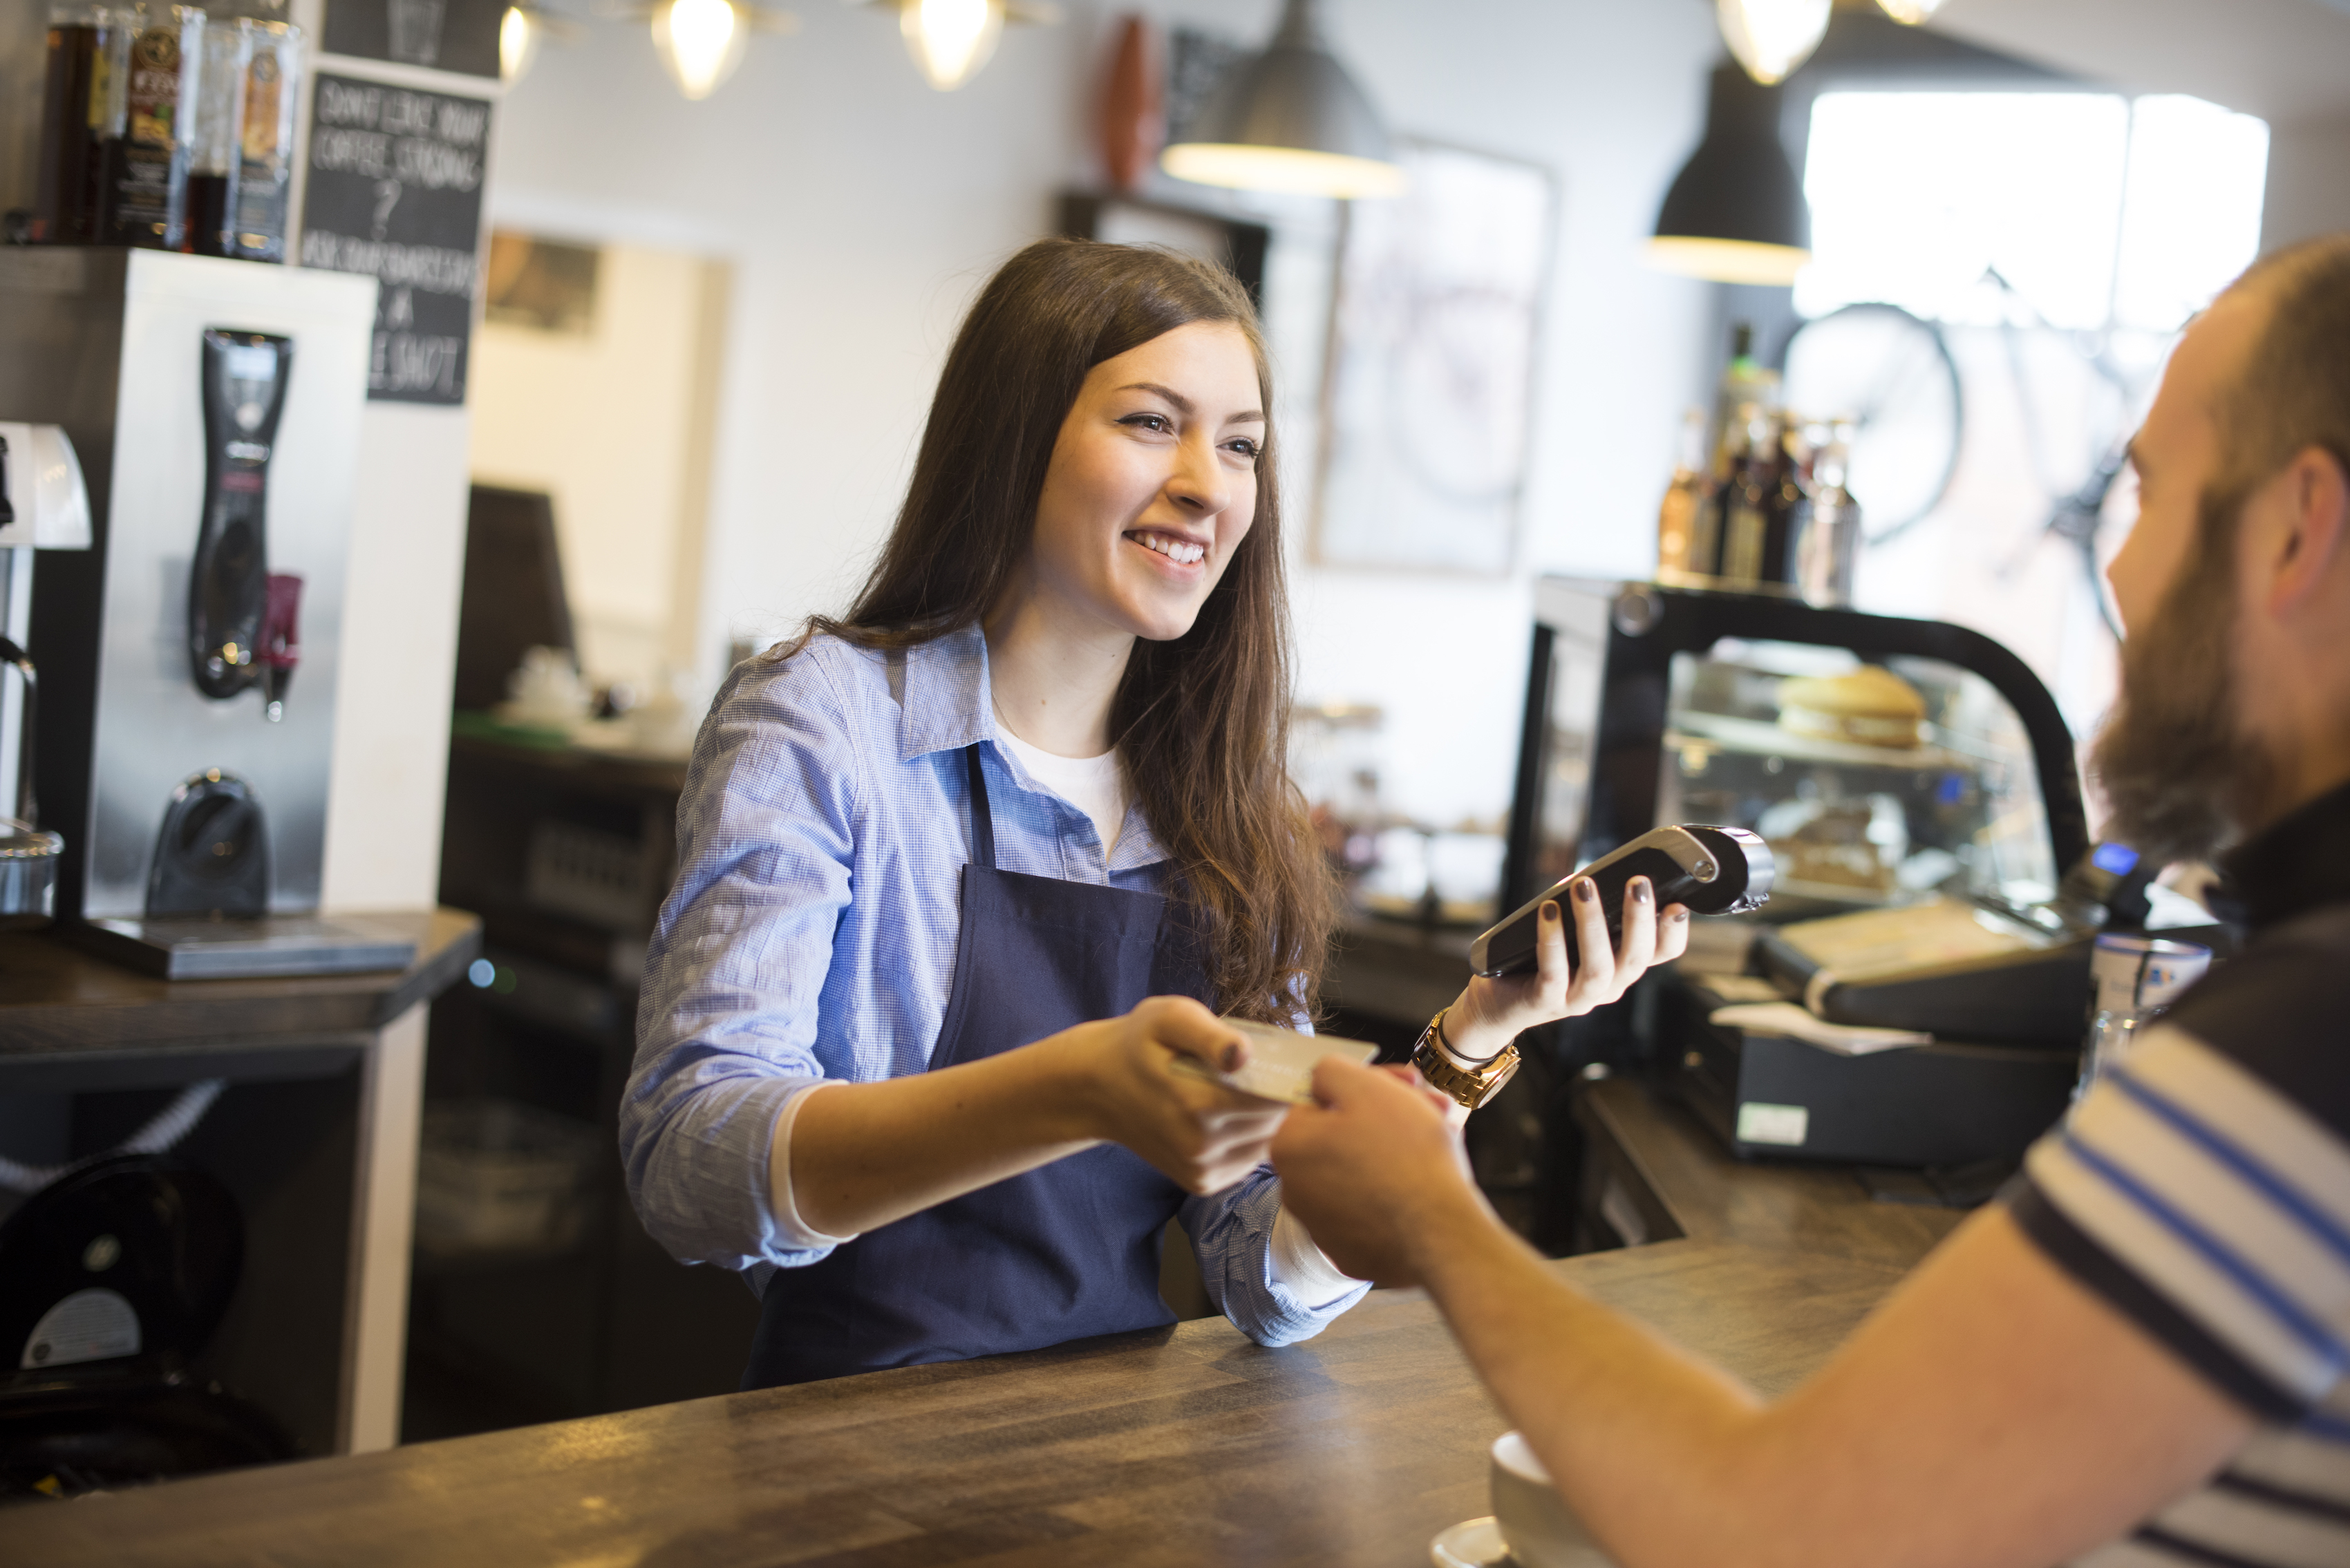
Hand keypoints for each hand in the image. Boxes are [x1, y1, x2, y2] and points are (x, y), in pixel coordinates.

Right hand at [1053, 995, 1290, 1193]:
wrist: (1098, 1088)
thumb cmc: (1139, 1044)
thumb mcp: (1170, 1018)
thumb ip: (1209, 1035)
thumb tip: (1242, 1055)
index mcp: (1199, 1103)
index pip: (1278, 1099)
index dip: (1290, 1079)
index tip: (1285, 1061)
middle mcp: (1202, 1145)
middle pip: (1277, 1124)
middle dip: (1278, 1098)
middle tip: (1261, 1073)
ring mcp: (1201, 1169)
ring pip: (1267, 1145)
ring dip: (1265, 1121)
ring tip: (1241, 1093)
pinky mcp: (1201, 1183)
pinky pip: (1248, 1161)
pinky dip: (1249, 1140)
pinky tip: (1229, 1117)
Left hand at [1271, 1058, 1486, 1287]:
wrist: (1442, 1236)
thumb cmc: (1407, 1157)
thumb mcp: (1367, 1087)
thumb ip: (1332, 1070)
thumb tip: (1323, 1077)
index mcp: (1290, 1146)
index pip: (1321, 1099)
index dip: (1366, 1086)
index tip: (1403, 1084)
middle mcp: (1295, 1190)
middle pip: (1341, 1135)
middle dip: (1386, 1116)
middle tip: (1430, 1109)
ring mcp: (1323, 1227)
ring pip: (1359, 1170)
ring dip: (1394, 1151)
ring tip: (1438, 1144)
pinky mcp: (1352, 1253)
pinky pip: (1371, 1209)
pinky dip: (1393, 1192)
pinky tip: (1424, 1184)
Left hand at [1442, 875, 1691, 1064]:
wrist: (1497, 1004)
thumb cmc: (1538, 960)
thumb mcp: (1571, 934)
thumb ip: (1586, 911)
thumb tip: (1589, 876)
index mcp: (1620, 968)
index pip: (1659, 954)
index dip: (1673, 933)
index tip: (1679, 905)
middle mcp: (1607, 987)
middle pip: (1635, 959)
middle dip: (1640, 920)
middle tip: (1638, 882)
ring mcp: (1577, 999)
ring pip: (1599, 968)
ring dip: (1594, 925)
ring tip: (1585, 887)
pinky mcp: (1544, 1002)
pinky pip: (1553, 973)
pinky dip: (1552, 939)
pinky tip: (1548, 910)